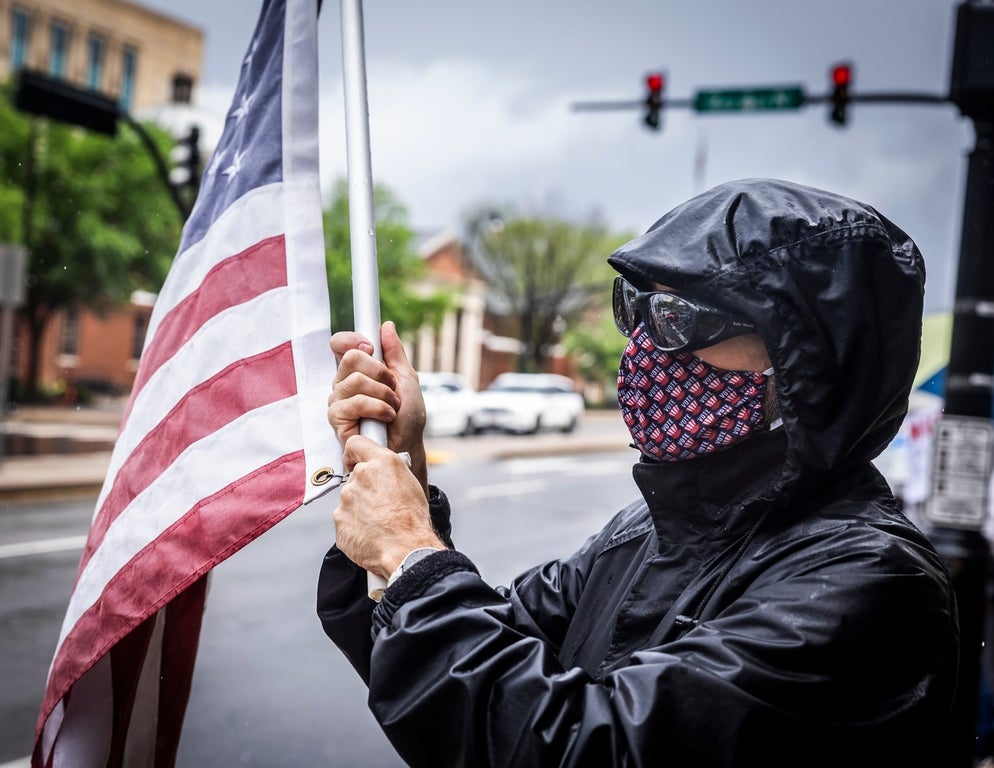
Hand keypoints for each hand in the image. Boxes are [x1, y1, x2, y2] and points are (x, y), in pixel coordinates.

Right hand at [327, 321, 428, 495]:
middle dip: (381, 373)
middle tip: (392, 389)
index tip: (371, 347)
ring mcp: (338, 401)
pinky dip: (377, 408)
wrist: (408, 445)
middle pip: (351, 357)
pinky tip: (385, 418)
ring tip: (392, 408)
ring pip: (355, 379)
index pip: (339, 344)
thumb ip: (395, 353)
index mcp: (358, 371)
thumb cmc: (408, 417)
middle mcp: (344, 384)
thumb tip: (386, 326)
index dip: (351, 339)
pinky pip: (353, 402)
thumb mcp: (407, 379)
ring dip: (383, 393)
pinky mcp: (337, 419)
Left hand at [334, 435, 443, 577]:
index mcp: (381, 463)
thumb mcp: (410, 482)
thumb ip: (389, 470)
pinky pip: (345, 520)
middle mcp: (360, 477)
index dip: (356, 453)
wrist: (405, 549)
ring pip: (350, 500)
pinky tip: (371, 533)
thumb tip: (381, 470)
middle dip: (364, 488)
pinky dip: (354, 526)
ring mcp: (346, 499)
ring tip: (379, 522)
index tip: (359, 461)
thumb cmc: (413, 519)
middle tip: (381, 503)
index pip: (355, 443)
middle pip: (355, 477)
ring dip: (359, 508)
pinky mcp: (339, 520)